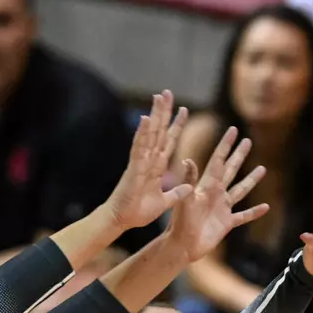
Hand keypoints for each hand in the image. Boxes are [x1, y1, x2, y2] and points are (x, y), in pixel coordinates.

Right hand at [102, 91, 193, 231]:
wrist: (122, 220)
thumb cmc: (138, 212)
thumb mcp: (164, 202)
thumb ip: (176, 194)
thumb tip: (189, 188)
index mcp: (156, 167)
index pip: (169, 141)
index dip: (176, 126)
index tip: (184, 110)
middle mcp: (148, 159)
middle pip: (158, 131)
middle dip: (164, 112)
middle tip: (167, 92)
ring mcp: (140, 161)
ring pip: (149, 133)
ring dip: (155, 114)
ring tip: (158, 96)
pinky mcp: (134, 167)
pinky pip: (139, 147)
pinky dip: (142, 132)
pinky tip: (146, 118)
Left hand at [162, 125, 268, 260]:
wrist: (181, 245)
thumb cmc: (180, 223)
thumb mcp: (185, 199)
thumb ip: (188, 180)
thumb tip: (187, 159)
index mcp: (207, 186)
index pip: (219, 160)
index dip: (226, 145)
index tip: (233, 130)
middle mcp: (216, 194)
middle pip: (231, 170)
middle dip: (239, 156)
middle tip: (248, 141)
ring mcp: (222, 208)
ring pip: (240, 190)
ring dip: (251, 180)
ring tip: (262, 169)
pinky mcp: (226, 223)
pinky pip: (244, 216)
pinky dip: (254, 212)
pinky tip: (266, 207)